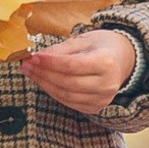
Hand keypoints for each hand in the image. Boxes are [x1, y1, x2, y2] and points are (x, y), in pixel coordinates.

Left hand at [24, 29, 138, 116]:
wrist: (122, 60)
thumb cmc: (101, 46)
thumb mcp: (84, 40)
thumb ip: (61, 48)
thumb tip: (38, 56)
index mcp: (106, 63)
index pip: (72, 65)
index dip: (50, 63)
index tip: (33, 57)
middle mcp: (107, 84)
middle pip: (67, 82)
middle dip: (43, 74)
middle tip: (26, 65)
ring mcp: (103, 99)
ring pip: (66, 95)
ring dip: (44, 84)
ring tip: (31, 73)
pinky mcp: (95, 107)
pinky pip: (69, 102)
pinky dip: (53, 93)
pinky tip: (43, 82)